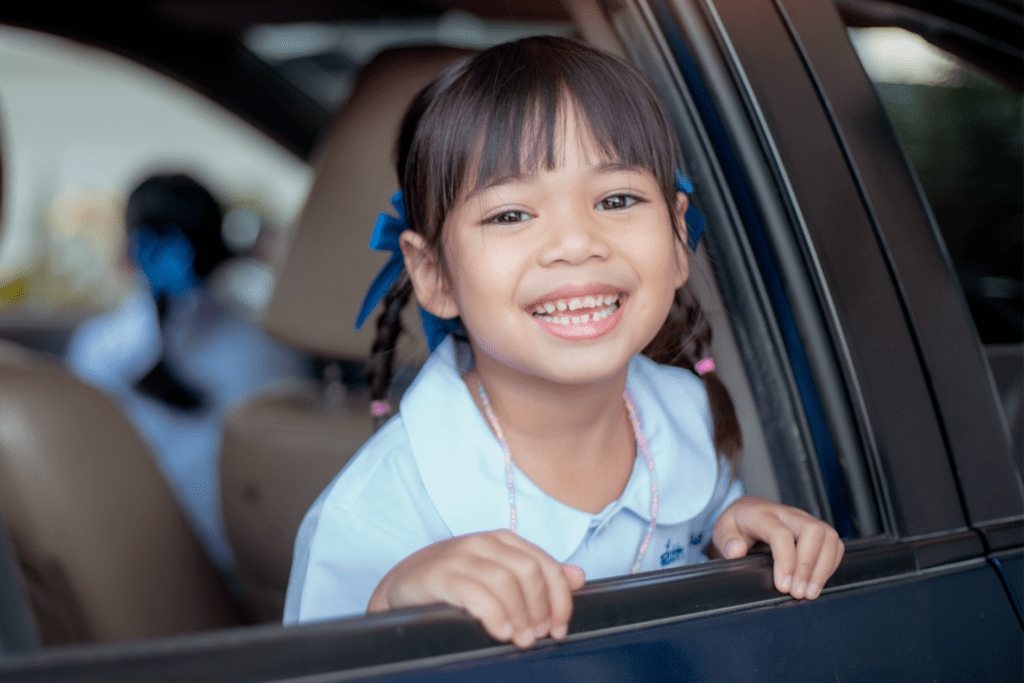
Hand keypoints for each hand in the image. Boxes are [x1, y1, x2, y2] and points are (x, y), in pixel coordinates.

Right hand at [367, 529, 585, 647]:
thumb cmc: (453, 583)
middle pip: (529, 571)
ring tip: (519, 638)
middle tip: (538, 636)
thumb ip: (537, 575)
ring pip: (505, 581)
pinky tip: (498, 631)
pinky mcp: (438, 574)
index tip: (560, 627)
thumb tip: (578, 576)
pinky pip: (474, 592)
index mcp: (502, 540)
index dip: (560, 598)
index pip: (545, 564)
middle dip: (540, 608)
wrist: (401, 586)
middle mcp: (483, 542)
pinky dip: (493, 614)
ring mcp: (459, 555)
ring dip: (519, 615)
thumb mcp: (497, 574)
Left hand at [712, 496, 843, 599]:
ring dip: (823, 568)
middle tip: (798, 592)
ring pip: (828, 536)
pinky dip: (831, 564)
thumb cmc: (736, 524)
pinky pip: (834, 543)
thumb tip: (736, 551)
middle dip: (809, 565)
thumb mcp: (722, 530)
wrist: (747, 512)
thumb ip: (726, 540)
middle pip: (812, 531)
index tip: (784, 586)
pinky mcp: (815, 529)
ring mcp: (804, 520)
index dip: (786, 560)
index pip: (780, 533)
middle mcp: (787, 514)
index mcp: (761, 514)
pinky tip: (817, 581)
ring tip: (810, 592)